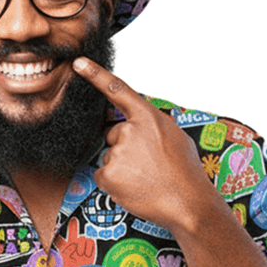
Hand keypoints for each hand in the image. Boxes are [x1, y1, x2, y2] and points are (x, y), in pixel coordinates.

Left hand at [53, 218, 94, 266]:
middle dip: (73, 225)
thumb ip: (60, 256)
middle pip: (72, 231)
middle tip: (73, 220)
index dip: (57, 235)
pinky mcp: (90, 246)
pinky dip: (89, 248)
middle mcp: (73, 244)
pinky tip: (87, 254)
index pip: (59, 238)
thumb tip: (61, 250)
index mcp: (63, 247)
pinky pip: (90, 241)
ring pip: (82, 238)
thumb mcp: (62, 264)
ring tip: (80, 254)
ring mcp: (81, 245)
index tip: (56, 231)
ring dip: (81, 246)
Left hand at [73, 57, 221, 234]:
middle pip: (113, 134)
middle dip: (125, 147)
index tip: (78, 63)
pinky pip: (103, 175)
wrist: (187, 203)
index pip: (117, 90)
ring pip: (110, 156)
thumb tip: (141, 126)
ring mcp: (117, 153)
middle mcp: (129, 131)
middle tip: (148, 164)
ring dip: (123, 167)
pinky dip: (115, 183)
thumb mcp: (175, 136)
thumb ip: (153, 125)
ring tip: (146, 178)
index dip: (95, 75)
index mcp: (147, 117)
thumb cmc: (185, 172)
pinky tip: (134, 187)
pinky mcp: (108, 174)